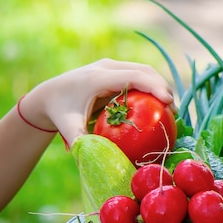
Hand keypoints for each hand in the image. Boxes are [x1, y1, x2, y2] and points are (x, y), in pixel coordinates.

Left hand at [19, 58, 174, 146]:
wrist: (48, 96)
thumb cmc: (60, 113)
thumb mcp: (68, 127)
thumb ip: (80, 140)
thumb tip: (96, 156)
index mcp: (97, 78)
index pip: (133, 77)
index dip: (154, 86)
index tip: (169, 101)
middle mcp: (106, 67)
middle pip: (144, 70)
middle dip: (163, 87)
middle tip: (174, 110)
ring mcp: (111, 66)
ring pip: (144, 70)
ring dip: (159, 86)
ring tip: (170, 108)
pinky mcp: (115, 70)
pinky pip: (139, 75)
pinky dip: (152, 86)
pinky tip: (159, 104)